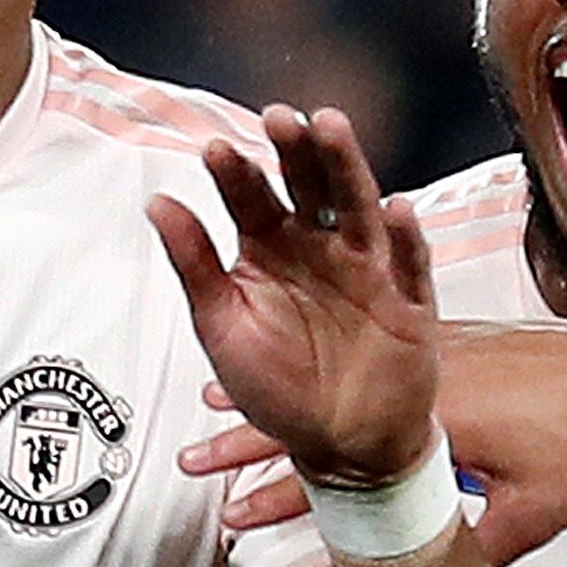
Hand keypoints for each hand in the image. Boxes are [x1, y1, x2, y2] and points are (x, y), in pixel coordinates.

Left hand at [147, 107, 438, 487]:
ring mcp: (367, 269)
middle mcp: (319, 247)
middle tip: (279, 118)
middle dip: (296, 151)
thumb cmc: (278, 388)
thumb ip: (193, 263)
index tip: (215, 153)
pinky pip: (410, 264)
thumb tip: (156, 202)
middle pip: (309, 185)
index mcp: (270, 248)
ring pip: (358, 207)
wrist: (340, 448)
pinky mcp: (408, 302)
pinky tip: (395, 209)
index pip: (251, 197)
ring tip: (330, 129)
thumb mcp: (221, 326)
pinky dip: (405, 237)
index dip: (235, 174)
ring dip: (347, 167)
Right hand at [189, 312, 566, 566]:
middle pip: (317, 409)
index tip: (228, 511)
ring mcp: (438, 350)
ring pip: (337, 371)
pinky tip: (314, 368)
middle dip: (252, 437)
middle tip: (195, 459)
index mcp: (432, 418)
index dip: (273, 488)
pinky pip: (374, 348)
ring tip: (224, 402)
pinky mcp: (459, 339)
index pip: (332, 461)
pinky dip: (333, 360)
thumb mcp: (532, 516)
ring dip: (285, 393)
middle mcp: (422, 373)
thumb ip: (467, 552)